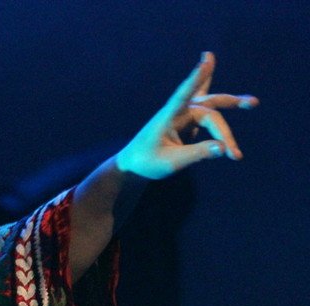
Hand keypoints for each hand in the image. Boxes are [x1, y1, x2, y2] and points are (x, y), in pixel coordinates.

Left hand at [116, 52, 257, 178]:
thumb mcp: (171, 162)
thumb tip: (223, 148)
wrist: (134, 165)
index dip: (197, 77)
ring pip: (211, 111)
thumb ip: (196, 154)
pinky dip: (221, 113)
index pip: (184, 94)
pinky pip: (209, 117)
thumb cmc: (148, 162)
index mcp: (168, 117)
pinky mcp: (189, 124)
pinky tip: (239, 101)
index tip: (207, 58)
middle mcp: (178, 112)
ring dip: (231, 106)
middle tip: (253, 103)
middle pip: (208, 106)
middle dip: (229, 106)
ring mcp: (184, 117)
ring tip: (253, 103)